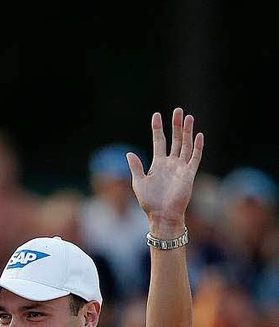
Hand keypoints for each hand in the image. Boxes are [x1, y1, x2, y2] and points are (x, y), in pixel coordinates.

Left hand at [126, 107, 203, 234]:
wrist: (162, 215)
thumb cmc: (149, 202)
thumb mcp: (139, 183)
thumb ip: (136, 167)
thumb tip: (128, 153)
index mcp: (158, 164)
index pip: (159, 141)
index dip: (157, 129)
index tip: (156, 115)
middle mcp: (170, 163)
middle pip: (175, 140)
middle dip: (176, 125)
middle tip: (178, 111)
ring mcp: (181, 168)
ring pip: (186, 145)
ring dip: (187, 132)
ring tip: (188, 117)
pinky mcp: (189, 174)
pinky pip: (195, 158)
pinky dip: (197, 147)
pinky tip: (198, 135)